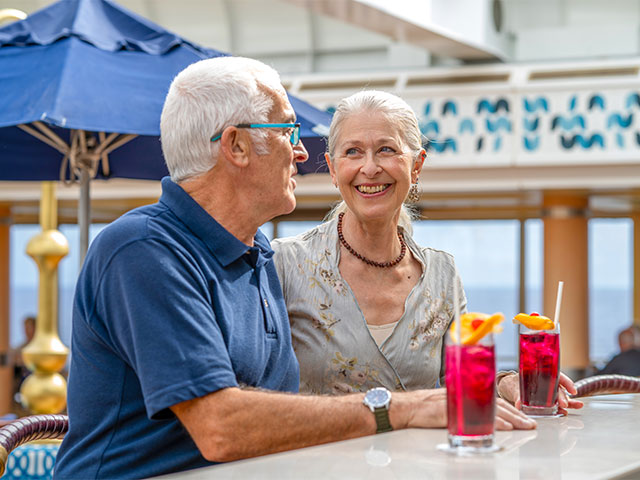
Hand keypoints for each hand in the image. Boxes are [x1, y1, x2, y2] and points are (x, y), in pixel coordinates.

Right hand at [395, 389, 534, 430]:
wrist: (406, 407)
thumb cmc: (425, 407)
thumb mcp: (449, 402)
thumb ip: (465, 404)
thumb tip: (484, 416)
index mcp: (466, 390)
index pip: (493, 398)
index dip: (510, 408)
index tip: (524, 416)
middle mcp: (465, 393)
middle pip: (495, 403)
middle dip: (516, 414)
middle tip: (531, 424)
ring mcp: (459, 401)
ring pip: (489, 409)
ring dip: (510, 418)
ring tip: (523, 426)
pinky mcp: (453, 411)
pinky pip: (475, 416)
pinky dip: (492, 422)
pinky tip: (503, 427)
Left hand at [497, 371, 583, 413]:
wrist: (512, 387)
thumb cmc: (516, 382)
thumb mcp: (516, 387)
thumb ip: (519, 396)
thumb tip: (519, 404)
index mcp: (542, 374)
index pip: (558, 376)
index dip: (566, 382)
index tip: (572, 389)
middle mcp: (548, 382)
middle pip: (558, 388)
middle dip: (563, 396)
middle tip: (564, 403)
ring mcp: (550, 392)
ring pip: (562, 396)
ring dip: (570, 401)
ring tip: (578, 406)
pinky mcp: (549, 400)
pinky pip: (557, 403)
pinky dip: (562, 408)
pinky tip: (567, 411)